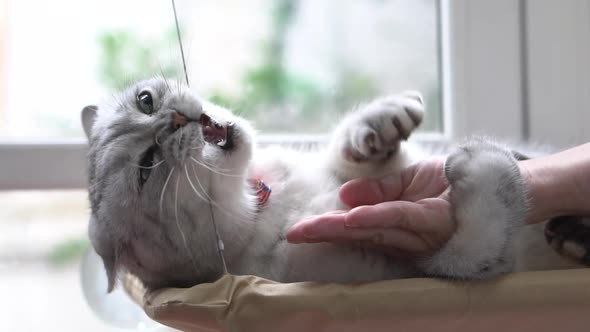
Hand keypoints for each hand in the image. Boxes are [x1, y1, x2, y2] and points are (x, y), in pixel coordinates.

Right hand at [286, 158, 456, 256]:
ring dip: (341, 230)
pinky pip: (400, 218)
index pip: (355, 227)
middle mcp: (403, 233)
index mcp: (393, 223)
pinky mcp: (434, 221)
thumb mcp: (409, 180)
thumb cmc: (448, 183)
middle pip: (358, 234)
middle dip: (325, 234)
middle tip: (295, 234)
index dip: (327, 228)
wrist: (487, 180)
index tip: (299, 229)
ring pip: (373, 229)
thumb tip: (344, 197)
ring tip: (313, 228)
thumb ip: (378, 189)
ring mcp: (418, 231)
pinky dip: (375, 218)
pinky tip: (352, 218)